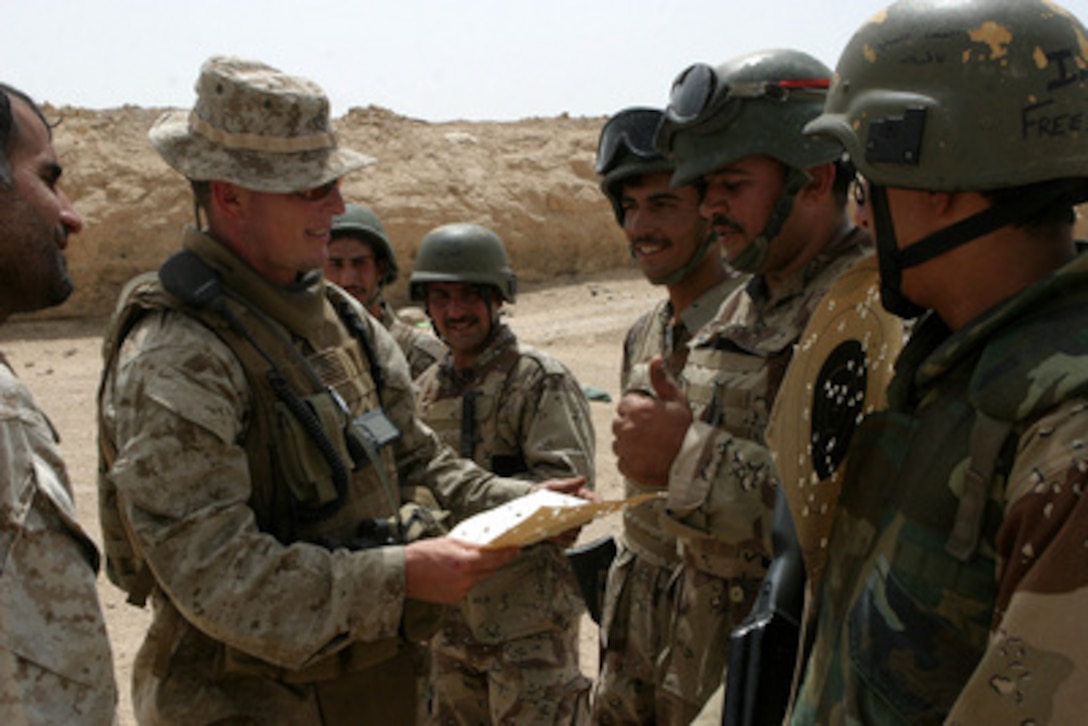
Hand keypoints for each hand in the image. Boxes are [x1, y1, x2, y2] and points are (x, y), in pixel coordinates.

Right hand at [404, 537, 518, 603]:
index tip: (515, 549)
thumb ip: (470, 546)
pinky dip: (466, 580)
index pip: (495, 558)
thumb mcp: (449, 542)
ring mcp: (460, 592)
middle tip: (493, 552)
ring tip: (461, 562)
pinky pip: (467, 587)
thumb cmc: (422, 555)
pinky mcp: (454, 599)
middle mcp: (466, 580)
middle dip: (493, 561)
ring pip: (478, 579)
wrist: (403, 574)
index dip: (507, 554)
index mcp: (465, 563)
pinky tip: (453, 574)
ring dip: (477, 571)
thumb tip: (486, 546)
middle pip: (489, 570)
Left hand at [532, 477, 598, 546]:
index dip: (597, 501)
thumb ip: (567, 484)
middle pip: (586, 518)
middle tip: (568, 514)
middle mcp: (576, 513)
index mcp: (576, 498)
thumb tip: (582, 479)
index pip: (592, 499)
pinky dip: (561, 538)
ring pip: (577, 531)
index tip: (598, 503)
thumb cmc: (541, 494)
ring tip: (556, 523)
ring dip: (568, 528)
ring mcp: (570, 525)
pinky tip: (552, 533)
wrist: (527, 506)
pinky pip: (568, 541)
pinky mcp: (563, 537)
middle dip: (579, 517)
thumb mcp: (551, 486)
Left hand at [613, 356, 691, 487]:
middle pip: (619, 424)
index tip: (650, 416)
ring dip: (630, 445)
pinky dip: (632, 462)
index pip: (624, 405)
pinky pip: (622, 462)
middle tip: (650, 433)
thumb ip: (661, 379)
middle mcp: (626, 427)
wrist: (694, 461)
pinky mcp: (628, 467)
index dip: (637, 410)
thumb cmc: (686, 429)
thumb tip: (655, 358)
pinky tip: (647, 459)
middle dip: (631, 426)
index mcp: (636, 408)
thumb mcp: (676, 399)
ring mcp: (625, 448)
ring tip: (650, 447)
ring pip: (619, 444)